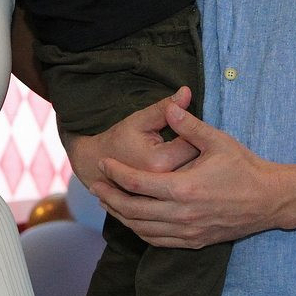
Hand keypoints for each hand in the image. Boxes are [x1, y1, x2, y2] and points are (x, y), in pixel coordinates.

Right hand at [65, 88, 197, 188]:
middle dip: (197, 151)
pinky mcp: (163, 203)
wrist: (97, 166)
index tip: (184, 130)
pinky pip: (185, 191)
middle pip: (198, 164)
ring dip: (193, 168)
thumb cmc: (119, 139)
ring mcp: (164, 196)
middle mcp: (165, 182)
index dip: (193, 133)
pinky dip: (185, 181)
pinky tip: (177, 174)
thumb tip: (187, 91)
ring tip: (179, 158)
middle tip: (183, 143)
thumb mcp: (139, 120)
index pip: (195, 143)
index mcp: (161, 161)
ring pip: (193, 178)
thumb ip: (164, 108)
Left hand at [91, 102, 285, 248]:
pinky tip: (133, 221)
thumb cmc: (244, 167)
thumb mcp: (217, 141)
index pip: (138, 184)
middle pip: (133, 211)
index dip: (116, 173)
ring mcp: (188, 232)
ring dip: (122, 217)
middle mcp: (182, 215)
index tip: (103, 164)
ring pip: (143, 230)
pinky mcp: (195, 242)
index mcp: (184, 188)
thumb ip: (190, 125)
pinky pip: (159, 241)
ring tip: (108, 203)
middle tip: (95, 187)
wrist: (270, 200)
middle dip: (110, 198)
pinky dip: (141, 232)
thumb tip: (171, 105)